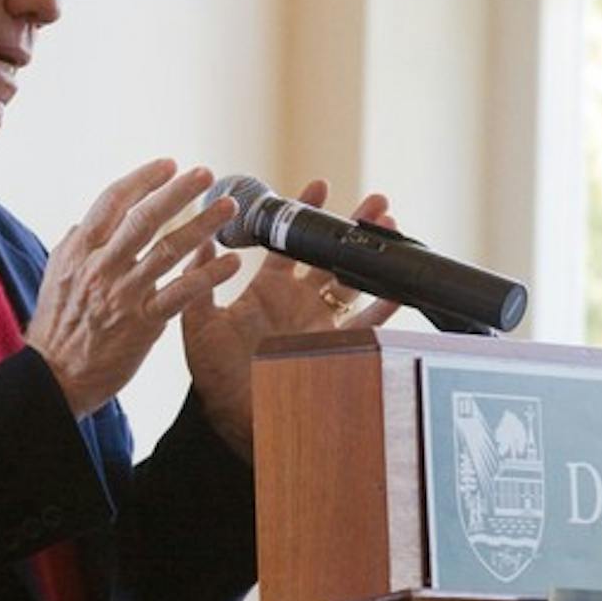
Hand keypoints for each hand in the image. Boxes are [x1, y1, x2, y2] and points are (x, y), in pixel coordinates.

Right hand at [26, 159, 241, 417]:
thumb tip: (88, 221)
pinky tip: (231, 261)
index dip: (143, 180)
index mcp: (79, 250)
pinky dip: (208, 274)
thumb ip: (76, 246)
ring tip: (228, 207)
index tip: (168, 164)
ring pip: (168, 250)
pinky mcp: (143, 323)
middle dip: (178, 192)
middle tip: (205, 173)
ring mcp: (123, 294)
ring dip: (203, 225)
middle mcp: (101, 267)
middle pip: (144, 219)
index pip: (112, 202)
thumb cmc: (57, 326)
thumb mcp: (56, 276)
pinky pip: (181, 292)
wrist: (54, 377)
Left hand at [181, 182, 400, 459]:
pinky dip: (388, 304)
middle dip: (353, 226)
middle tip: (376, 201)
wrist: (234, 416)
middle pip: (331, 254)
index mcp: (268, 288)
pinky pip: (369, 324)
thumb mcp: (199, 321)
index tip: (319, 185)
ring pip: (355, 279)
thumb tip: (199, 234)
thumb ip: (200, 279)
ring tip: (392, 227)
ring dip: (374, 254)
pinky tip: (402, 283)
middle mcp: (299, 300)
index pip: (289, 242)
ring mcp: (321, 322)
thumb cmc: (213, 373)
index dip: (305, 213)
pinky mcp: (337, 346)